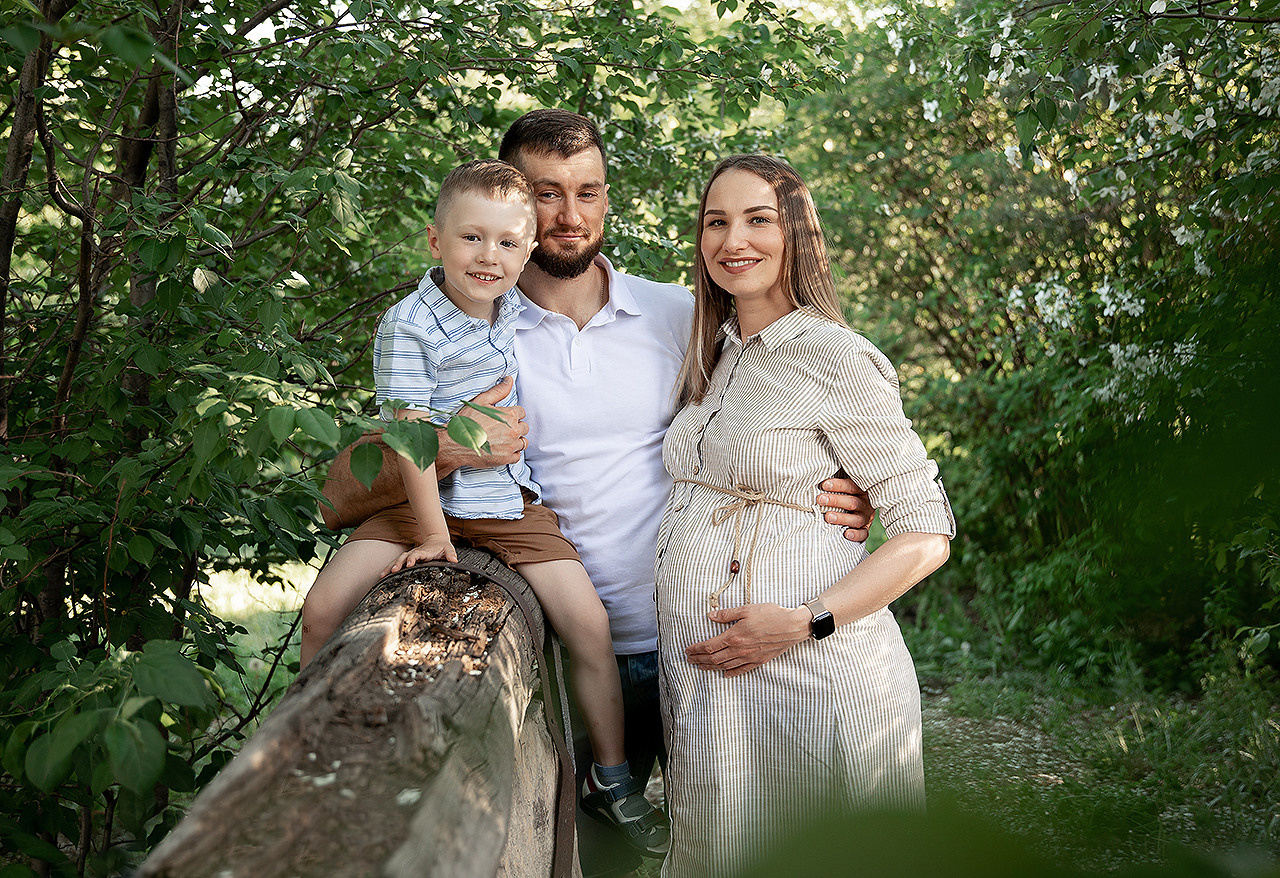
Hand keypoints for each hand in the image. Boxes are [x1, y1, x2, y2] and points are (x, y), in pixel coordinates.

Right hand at [381, 534, 457, 576]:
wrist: (436, 541)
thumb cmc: (442, 546)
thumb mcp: (448, 549)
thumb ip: (451, 554)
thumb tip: (454, 560)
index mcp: (423, 551)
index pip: (416, 554)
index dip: (412, 559)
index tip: (409, 564)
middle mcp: (414, 553)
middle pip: (403, 557)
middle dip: (398, 563)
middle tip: (393, 571)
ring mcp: (409, 556)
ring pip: (397, 560)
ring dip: (390, 567)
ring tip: (382, 575)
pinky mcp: (407, 559)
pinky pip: (396, 563)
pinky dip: (389, 568)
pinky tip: (382, 576)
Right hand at [436, 376, 528, 474]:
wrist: (455, 443)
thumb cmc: (466, 422)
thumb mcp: (481, 401)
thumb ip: (498, 391)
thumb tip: (509, 380)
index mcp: (509, 415)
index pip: (521, 412)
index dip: (512, 414)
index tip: (503, 418)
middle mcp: (513, 430)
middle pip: (524, 427)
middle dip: (515, 427)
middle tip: (501, 429)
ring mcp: (511, 445)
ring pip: (523, 442)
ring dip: (516, 440)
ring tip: (502, 439)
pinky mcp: (507, 458)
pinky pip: (517, 456)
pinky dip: (511, 453)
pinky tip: (501, 449)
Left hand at [684, 603, 810, 676]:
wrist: (792, 626)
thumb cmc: (771, 614)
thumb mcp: (746, 609)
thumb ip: (727, 614)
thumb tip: (711, 615)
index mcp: (734, 636)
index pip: (709, 646)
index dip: (696, 649)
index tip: (688, 650)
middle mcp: (740, 650)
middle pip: (714, 658)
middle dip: (699, 660)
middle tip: (689, 659)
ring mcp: (749, 657)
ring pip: (725, 666)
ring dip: (711, 667)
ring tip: (701, 666)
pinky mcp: (759, 661)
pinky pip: (741, 670)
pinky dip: (731, 673)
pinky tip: (725, 674)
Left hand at [817, 477, 874, 542]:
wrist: (861, 507)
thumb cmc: (846, 493)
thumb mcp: (845, 485)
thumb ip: (834, 482)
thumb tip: (816, 475)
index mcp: (861, 490)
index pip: (851, 486)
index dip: (838, 485)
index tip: (824, 485)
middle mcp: (865, 504)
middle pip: (852, 502)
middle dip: (835, 501)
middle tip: (820, 500)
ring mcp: (866, 517)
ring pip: (856, 519)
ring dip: (842, 518)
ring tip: (828, 517)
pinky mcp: (865, 529)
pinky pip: (863, 534)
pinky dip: (856, 535)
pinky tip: (846, 534)